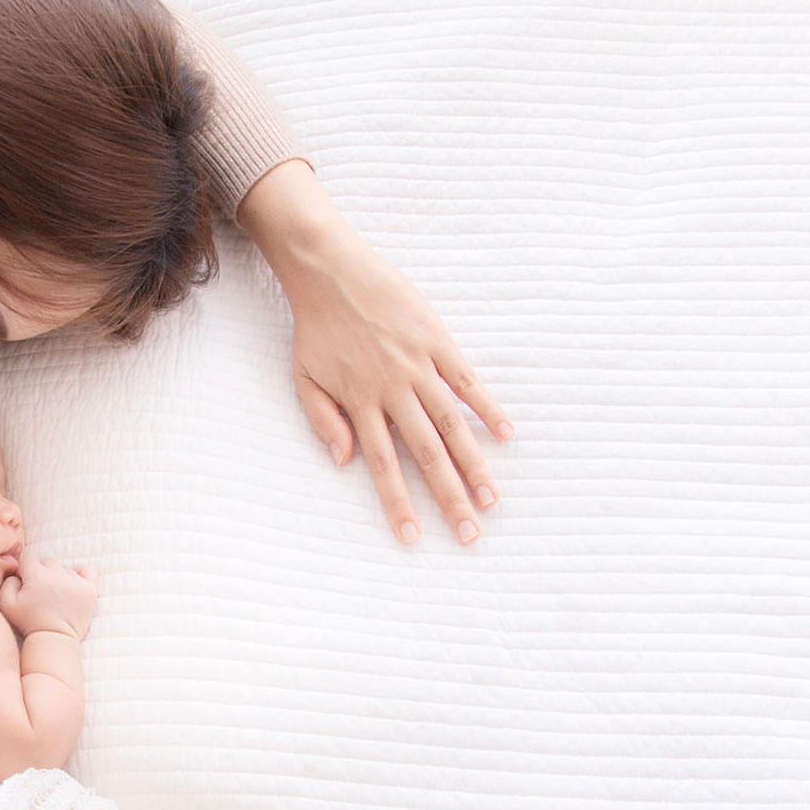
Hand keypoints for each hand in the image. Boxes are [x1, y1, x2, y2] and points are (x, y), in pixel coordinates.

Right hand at [0, 556, 97, 639]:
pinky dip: (82, 574)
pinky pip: (89, 571)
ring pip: (65, 568)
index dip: (25, 574)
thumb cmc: (28, 623)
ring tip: (56, 596)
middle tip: (41, 593)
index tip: (25, 588)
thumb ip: (7, 583)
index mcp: (37, 575)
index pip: (28, 562)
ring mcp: (76, 581)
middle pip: (48, 563)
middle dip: (42, 574)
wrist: (53, 639)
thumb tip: (17, 574)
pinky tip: (74, 584)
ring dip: (60, 577)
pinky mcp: (90, 590)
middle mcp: (58, 574)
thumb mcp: (6, 604)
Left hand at [239, 160, 513, 544]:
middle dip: (448, 497)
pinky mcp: (436, 341)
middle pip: (425, 454)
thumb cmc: (316, 328)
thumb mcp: (304, 378)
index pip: (383, 466)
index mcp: (360, 404)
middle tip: (470, 534)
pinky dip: (487, 406)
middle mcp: (392, 390)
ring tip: (491, 498)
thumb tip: (345, 463)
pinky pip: (467, 380)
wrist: (329, 271)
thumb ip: (323, 421)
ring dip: (473, 463)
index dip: (399, 504)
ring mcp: (418, 366)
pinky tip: (505, 433)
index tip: (415, 538)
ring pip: (451, 424)